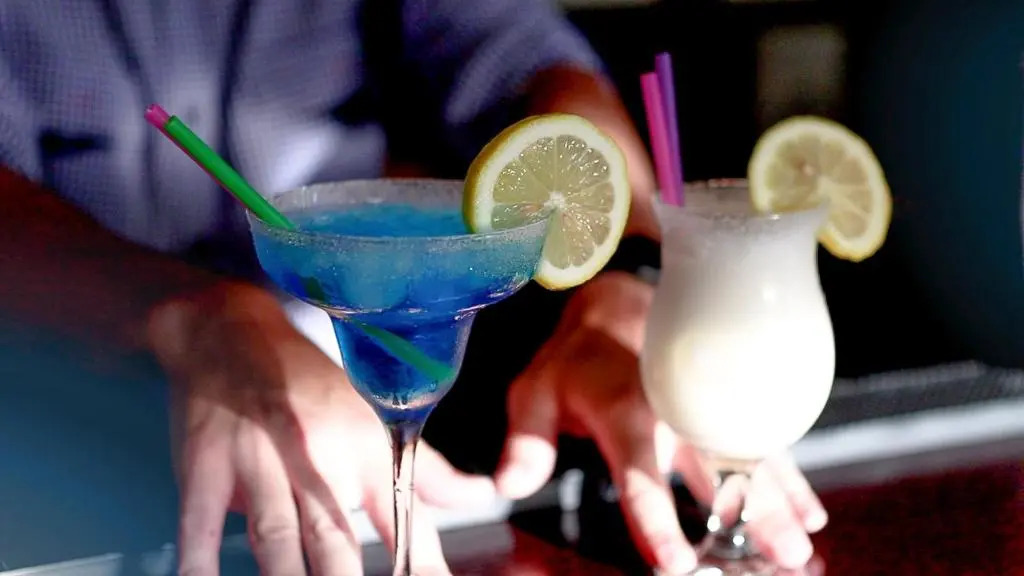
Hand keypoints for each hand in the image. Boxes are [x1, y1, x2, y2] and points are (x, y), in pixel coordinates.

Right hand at [147, 283, 494, 575]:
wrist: (232, 331)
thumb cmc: (308, 385)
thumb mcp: (372, 418)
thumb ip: (426, 470)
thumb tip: (482, 497)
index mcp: (364, 447)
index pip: (402, 516)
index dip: (419, 563)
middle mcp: (316, 453)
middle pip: (335, 536)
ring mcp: (257, 457)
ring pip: (277, 534)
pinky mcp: (205, 462)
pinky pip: (201, 518)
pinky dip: (201, 556)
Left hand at [493, 272, 826, 574]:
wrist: (615, 302)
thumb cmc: (576, 356)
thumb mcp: (535, 387)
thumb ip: (527, 437)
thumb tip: (510, 484)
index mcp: (624, 406)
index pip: (640, 469)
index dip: (654, 515)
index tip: (672, 560)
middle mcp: (674, 407)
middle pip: (716, 463)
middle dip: (750, 510)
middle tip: (781, 551)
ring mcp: (704, 405)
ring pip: (748, 455)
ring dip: (777, 498)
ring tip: (801, 539)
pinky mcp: (722, 404)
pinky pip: (759, 439)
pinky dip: (787, 473)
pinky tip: (809, 507)